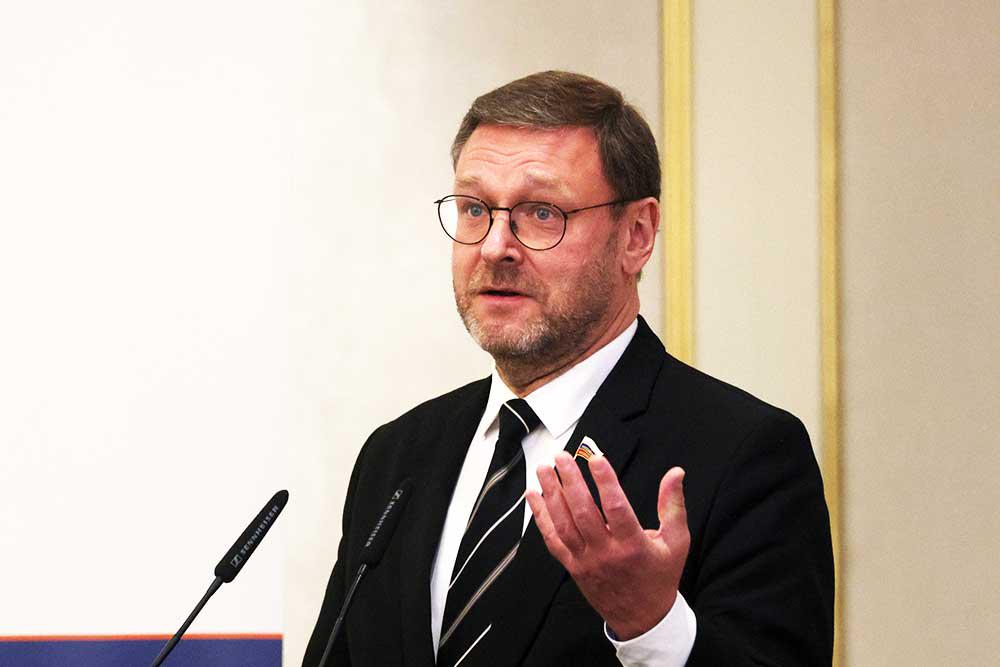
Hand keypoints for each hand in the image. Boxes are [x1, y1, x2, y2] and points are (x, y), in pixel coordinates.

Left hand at [525, 452, 689, 639]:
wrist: (643, 618)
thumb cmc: (660, 576)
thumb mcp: (677, 542)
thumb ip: (673, 505)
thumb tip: (675, 473)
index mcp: (633, 545)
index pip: (616, 508)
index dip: (605, 481)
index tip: (596, 458)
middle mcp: (606, 553)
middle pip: (583, 512)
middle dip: (570, 481)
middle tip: (562, 457)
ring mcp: (586, 561)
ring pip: (563, 524)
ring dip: (551, 494)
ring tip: (544, 469)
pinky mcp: (573, 567)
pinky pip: (552, 540)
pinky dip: (541, 517)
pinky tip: (534, 496)